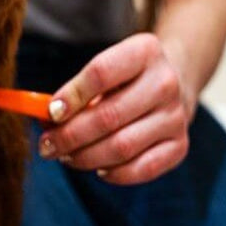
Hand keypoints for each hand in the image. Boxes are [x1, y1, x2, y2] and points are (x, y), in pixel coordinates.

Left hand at [39, 33, 194, 184]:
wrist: (172, 83)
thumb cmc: (123, 78)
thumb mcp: (103, 69)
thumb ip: (75, 91)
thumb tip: (45, 118)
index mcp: (144, 51)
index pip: (101, 73)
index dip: (71, 96)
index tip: (49, 113)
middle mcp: (165, 82)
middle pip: (109, 116)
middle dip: (70, 136)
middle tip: (46, 146)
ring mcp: (176, 116)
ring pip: (122, 146)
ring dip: (85, 157)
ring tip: (65, 156)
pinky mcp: (180, 145)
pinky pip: (142, 169)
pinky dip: (114, 173)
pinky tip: (97, 168)